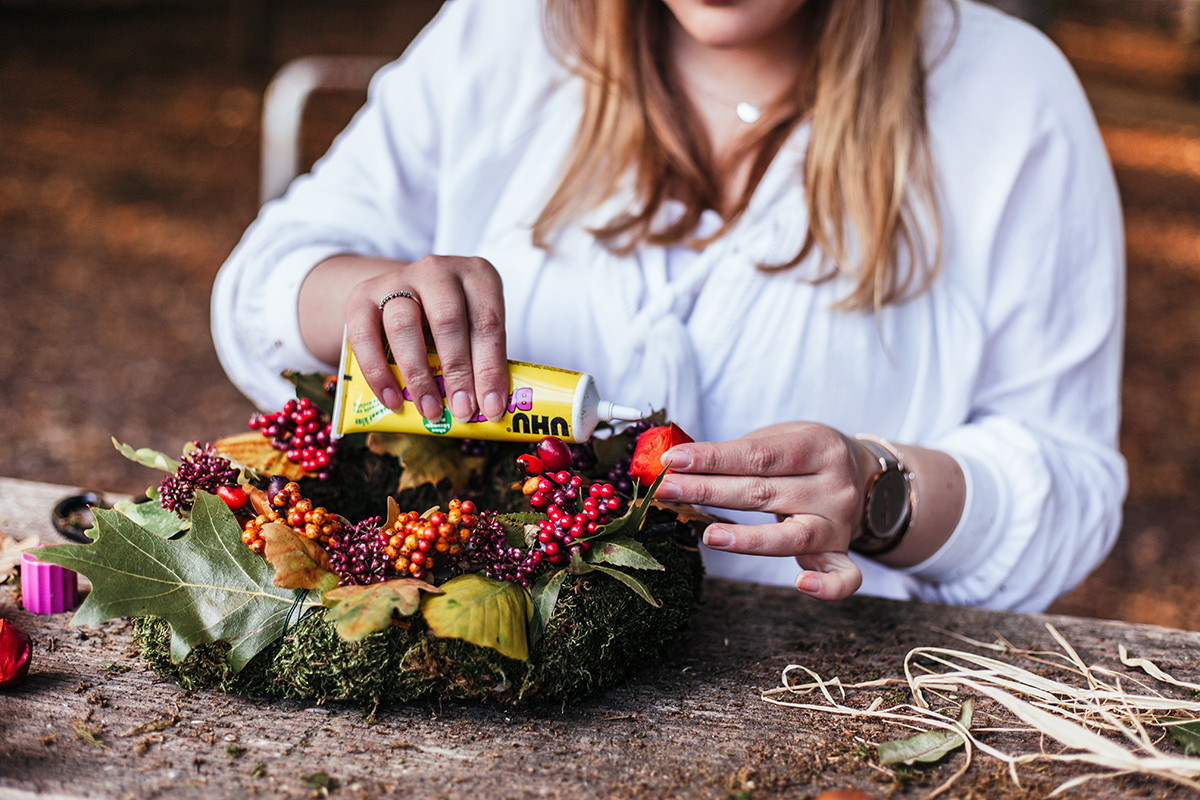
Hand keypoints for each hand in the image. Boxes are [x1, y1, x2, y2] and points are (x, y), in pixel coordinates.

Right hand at [342, 255, 508, 422]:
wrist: (402, 295)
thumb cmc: (450, 322)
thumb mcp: (473, 330)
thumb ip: (480, 361)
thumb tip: (485, 410)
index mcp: (477, 276)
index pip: (488, 322)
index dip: (490, 368)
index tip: (492, 408)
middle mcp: (438, 271)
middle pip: (447, 321)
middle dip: (457, 372)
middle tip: (463, 411)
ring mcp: (398, 279)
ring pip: (404, 326)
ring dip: (419, 375)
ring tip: (430, 410)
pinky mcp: (362, 296)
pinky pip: (364, 336)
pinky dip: (378, 373)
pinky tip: (393, 401)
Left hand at [652, 422, 870, 600]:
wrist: (863, 476)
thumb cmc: (804, 455)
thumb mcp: (779, 437)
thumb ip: (737, 453)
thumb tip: (677, 465)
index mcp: (819, 446)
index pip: (757, 454)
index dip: (712, 458)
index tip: (673, 461)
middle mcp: (834, 487)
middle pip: (764, 493)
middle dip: (708, 491)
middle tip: (666, 491)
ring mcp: (840, 524)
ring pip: (793, 536)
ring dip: (748, 539)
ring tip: (708, 536)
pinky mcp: (842, 554)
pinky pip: (844, 576)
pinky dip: (828, 586)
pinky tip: (803, 586)